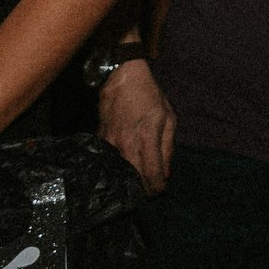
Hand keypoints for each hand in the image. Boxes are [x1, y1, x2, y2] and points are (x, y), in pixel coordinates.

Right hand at [98, 59, 175, 193]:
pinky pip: (107, 160)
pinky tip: (121, 168)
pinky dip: (115, 167)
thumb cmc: (150, 96)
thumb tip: (166, 173)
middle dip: (142, 189)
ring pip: (119, 172)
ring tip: (136, 181)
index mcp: (147, 139)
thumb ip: (167, 147)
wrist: (123, 77)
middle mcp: (127, 145)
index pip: (151, 175)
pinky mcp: (100, 139)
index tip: (159, 191)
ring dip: (128, 179)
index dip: (156, 189)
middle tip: (148, 190)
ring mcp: (111, 143)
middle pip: (133, 180)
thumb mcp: (169, 118)